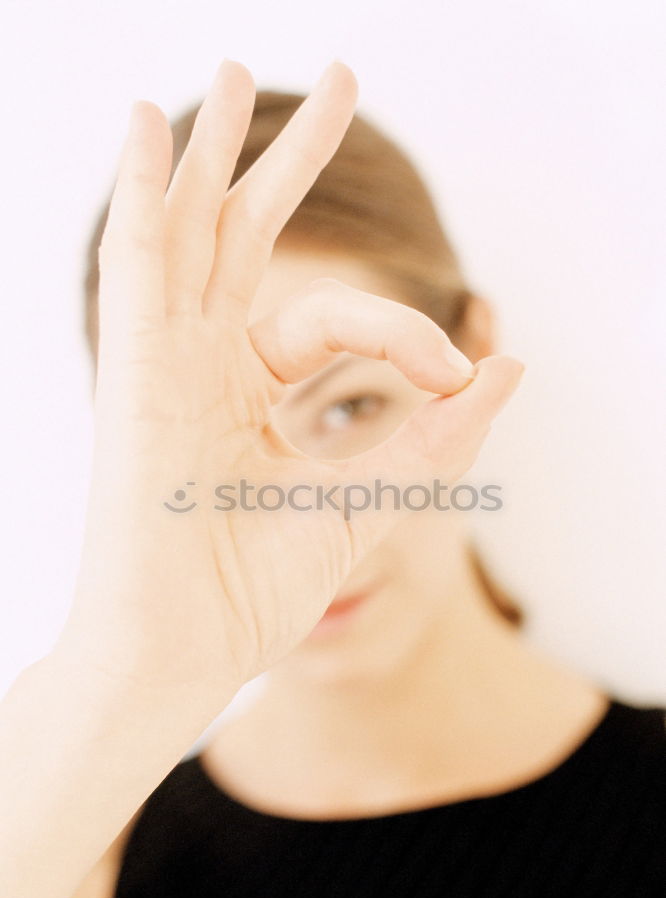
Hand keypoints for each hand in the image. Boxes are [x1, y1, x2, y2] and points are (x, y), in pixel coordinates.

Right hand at [56, 59, 523, 698]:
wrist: (189, 649)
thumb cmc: (259, 587)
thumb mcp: (370, 499)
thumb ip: (435, 435)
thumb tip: (509, 362)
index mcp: (250, 397)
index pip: (337, 323)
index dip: (409, 334)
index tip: (463, 370)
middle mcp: (203, 366)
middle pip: (245, 239)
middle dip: (288, 161)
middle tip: (339, 81)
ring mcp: (163, 362)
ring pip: (187, 232)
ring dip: (211, 150)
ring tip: (236, 71)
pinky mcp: (129, 370)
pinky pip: (135, 262)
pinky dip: (135, 190)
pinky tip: (147, 123)